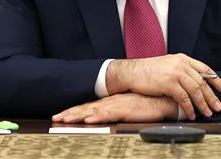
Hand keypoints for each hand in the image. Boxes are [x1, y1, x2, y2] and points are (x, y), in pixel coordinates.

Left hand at [52, 93, 177, 123]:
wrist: (164, 99)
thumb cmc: (148, 105)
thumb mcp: (128, 109)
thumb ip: (116, 113)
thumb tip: (105, 119)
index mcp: (110, 102)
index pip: (88, 107)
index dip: (74, 111)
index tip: (61, 116)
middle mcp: (111, 102)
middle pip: (87, 108)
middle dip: (70, 113)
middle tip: (56, 118)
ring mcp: (117, 105)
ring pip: (94, 111)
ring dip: (79, 115)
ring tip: (66, 119)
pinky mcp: (126, 109)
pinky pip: (109, 114)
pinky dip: (98, 117)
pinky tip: (89, 120)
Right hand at [105, 54, 220, 119]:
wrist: (131, 72)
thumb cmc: (147, 71)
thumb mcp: (168, 66)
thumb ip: (181, 71)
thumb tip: (194, 83)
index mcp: (183, 58)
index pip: (205, 69)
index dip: (216, 80)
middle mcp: (181, 64)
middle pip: (202, 81)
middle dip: (212, 96)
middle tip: (218, 107)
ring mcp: (175, 72)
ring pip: (195, 90)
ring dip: (203, 104)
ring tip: (207, 113)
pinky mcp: (168, 83)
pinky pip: (184, 98)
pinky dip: (189, 108)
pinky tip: (192, 114)